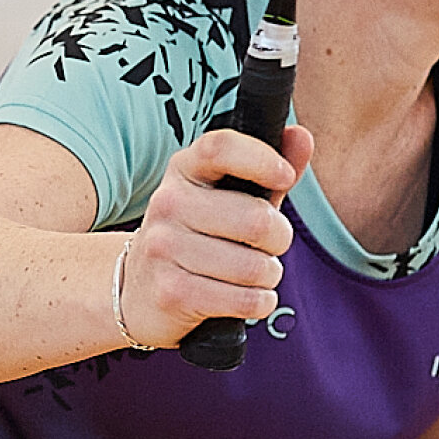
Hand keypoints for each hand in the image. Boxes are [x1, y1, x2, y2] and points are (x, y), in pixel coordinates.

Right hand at [117, 123, 313, 347]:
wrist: (137, 292)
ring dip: (268, 276)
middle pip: (256, 220)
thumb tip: (302, 136)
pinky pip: (244, 300)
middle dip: (279, 239)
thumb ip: (266, 168)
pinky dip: (259, 302)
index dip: (261, 159)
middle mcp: (168, 204)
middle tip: (269, 246)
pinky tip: (246, 297)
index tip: (285, 177)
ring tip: (253, 274)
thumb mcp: (227, 197)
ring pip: (254, 267)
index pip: (221, 148)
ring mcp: (165, 248)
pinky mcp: (172, 293)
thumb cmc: (197, 237)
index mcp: (184, 170)